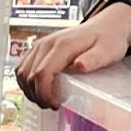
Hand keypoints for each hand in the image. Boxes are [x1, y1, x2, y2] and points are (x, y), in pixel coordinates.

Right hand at [16, 2, 130, 109]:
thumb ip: (94, 59)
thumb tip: (79, 66)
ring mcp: (40, 45)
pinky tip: (38, 89)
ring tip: (45, 99)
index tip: (55, 104)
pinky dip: (26, 82)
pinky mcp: (38, 48)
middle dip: (37, 95)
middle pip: (28, 75)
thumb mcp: (108, 51)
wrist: (105, 26)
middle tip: (52, 105)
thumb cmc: (108, 40)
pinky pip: (22, 67)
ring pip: (22, 72)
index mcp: (63, 45)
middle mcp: (46, 43)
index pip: (42, 73)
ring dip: (29, 90)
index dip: (44, 93)